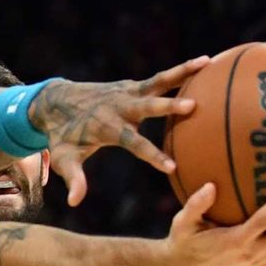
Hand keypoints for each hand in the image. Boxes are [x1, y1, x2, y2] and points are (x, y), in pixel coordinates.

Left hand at [34, 56, 208, 205]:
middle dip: (168, 107)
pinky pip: (161, 78)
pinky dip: (182, 71)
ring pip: (159, 82)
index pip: (133, 143)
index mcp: (108, 128)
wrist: (57, 101)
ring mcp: (128, 93)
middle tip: (192, 106)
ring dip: (182, 73)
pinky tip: (207, 63)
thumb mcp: (64, 158)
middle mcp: (120, 107)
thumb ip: (73, 178)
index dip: (151, 155)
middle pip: (147, 107)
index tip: (172, 167)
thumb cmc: (64, 135)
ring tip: (208, 63)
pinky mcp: (134, 86)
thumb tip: (75, 202)